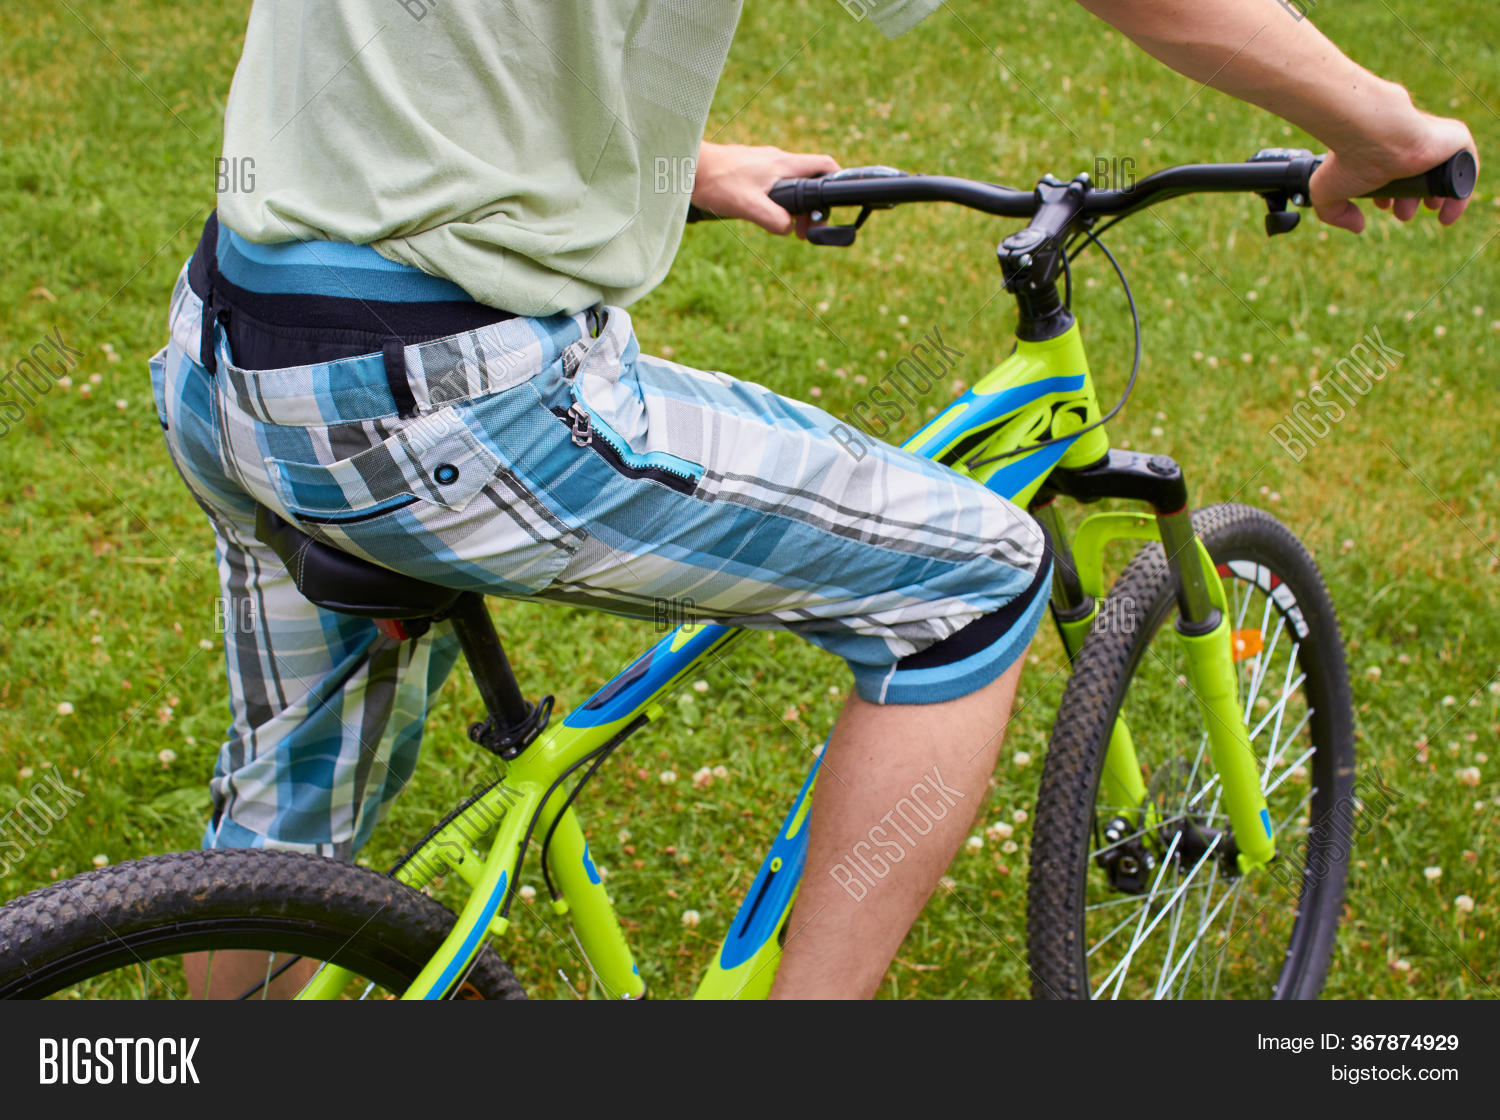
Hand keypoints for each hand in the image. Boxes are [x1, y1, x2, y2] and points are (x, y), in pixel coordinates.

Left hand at [692, 142, 838, 236]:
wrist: (687, 166)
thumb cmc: (716, 181)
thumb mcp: (748, 206)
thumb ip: (774, 219)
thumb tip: (790, 229)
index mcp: (783, 164)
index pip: (823, 165)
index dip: (837, 180)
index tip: (836, 203)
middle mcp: (776, 159)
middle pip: (808, 179)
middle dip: (812, 205)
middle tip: (806, 230)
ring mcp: (763, 162)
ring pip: (789, 183)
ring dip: (793, 205)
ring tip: (788, 227)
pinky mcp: (750, 168)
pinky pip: (773, 183)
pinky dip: (778, 200)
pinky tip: (765, 213)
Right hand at [1310, 109, 1477, 232]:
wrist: (1374, 132)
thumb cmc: (1348, 158)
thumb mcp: (1325, 192)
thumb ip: (1335, 214)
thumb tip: (1358, 227)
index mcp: (1383, 150)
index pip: (1394, 173)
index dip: (1391, 195)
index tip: (1386, 207)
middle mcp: (1409, 144)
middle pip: (1420, 176)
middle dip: (1414, 200)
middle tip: (1405, 214)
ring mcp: (1434, 141)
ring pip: (1442, 174)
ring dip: (1437, 198)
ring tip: (1431, 211)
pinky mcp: (1456, 140)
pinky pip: (1466, 170)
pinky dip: (1461, 194)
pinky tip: (1450, 212)